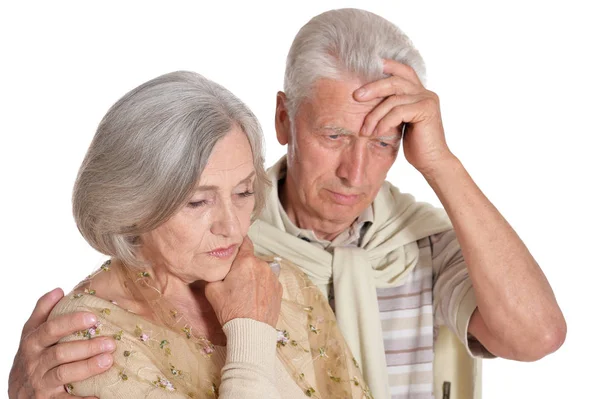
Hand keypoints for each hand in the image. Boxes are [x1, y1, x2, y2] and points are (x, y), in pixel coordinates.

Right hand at [8, 288, 115, 398]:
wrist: (18, 393)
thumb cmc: (32, 358)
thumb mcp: (31, 334)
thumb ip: (42, 312)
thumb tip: (58, 289)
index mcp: (32, 343)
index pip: (50, 329)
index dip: (71, 322)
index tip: (93, 318)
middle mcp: (35, 363)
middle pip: (61, 352)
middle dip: (87, 347)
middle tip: (111, 342)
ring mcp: (40, 384)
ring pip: (64, 373)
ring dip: (88, 367)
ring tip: (109, 360)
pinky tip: (100, 395)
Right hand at [205, 237, 282, 327]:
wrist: (251, 332)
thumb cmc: (230, 310)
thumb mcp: (212, 289)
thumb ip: (214, 272)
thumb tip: (215, 267)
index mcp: (246, 262)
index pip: (244, 242)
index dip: (238, 244)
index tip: (234, 246)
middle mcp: (263, 266)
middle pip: (251, 259)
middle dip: (243, 266)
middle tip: (234, 280)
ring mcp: (273, 278)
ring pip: (260, 271)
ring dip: (254, 276)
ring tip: (245, 292)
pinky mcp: (279, 290)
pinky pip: (268, 282)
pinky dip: (262, 286)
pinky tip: (254, 298)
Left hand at [354, 59, 454, 174]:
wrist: (432, 162)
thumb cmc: (415, 144)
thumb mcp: (400, 122)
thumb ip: (392, 108)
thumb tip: (367, 98)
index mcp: (419, 92)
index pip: (403, 71)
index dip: (387, 65)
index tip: (368, 64)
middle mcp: (425, 92)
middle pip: (394, 80)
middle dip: (373, 87)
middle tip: (356, 96)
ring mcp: (427, 100)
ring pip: (393, 99)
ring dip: (375, 115)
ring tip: (364, 130)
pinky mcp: (426, 110)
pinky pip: (398, 112)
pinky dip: (385, 122)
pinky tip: (377, 133)